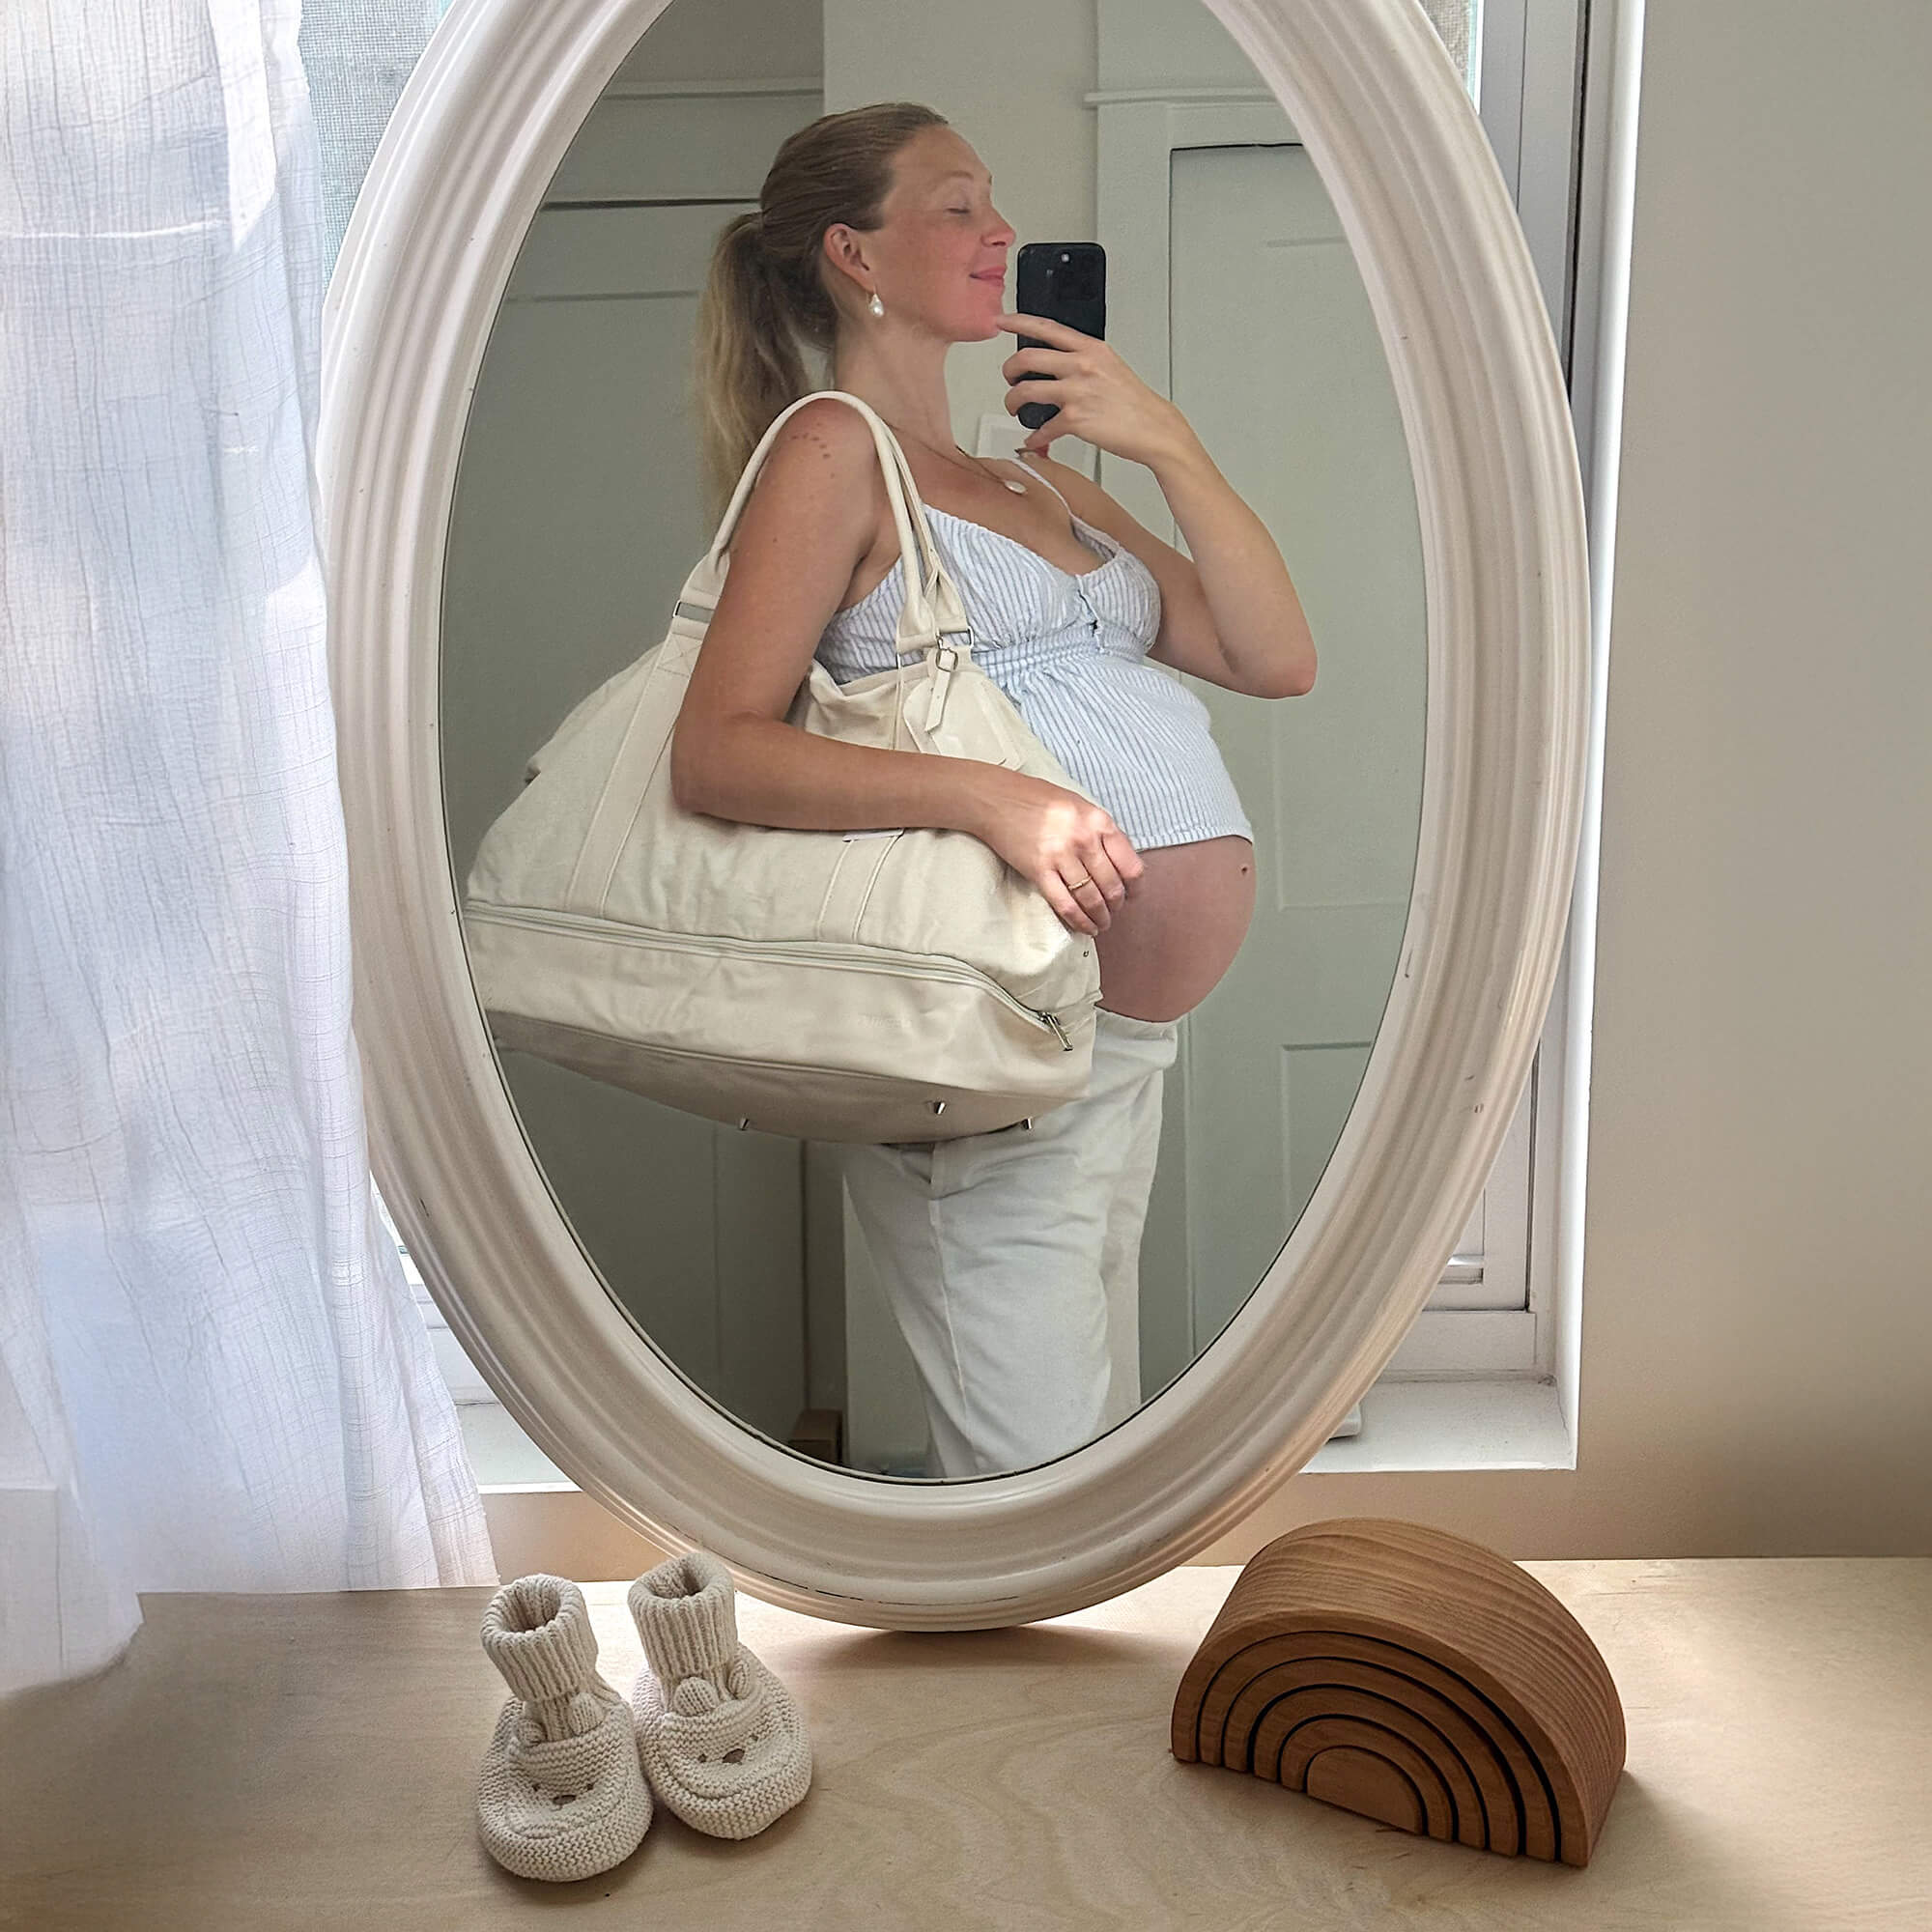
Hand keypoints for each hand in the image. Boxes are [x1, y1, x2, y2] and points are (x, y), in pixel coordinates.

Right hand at [975, 772, 1143, 934]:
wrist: (998, 800)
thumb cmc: (1038, 800)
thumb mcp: (1080, 806)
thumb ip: (1100, 832)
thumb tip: (1119, 863)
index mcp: (1099, 821)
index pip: (1130, 865)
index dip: (1134, 887)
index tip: (1132, 896)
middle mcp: (1084, 839)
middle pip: (1112, 886)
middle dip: (1116, 905)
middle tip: (1114, 911)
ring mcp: (1061, 856)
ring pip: (1091, 899)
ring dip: (1101, 917)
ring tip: (1102, 923)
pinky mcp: (1039, 871)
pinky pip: (1066, 904)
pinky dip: (1080, 921)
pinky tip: (1086, 927)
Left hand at [997, 311, 1195, 464]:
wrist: (1154, 428)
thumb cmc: (1134, 402)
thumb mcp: (1111, 366)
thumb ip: (1083, 360)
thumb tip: (1058, 365)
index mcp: (1090, 349)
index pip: (1047, 327)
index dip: (1019, 322)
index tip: (1002, 321)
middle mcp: (1081, 365)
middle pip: (1027, 357)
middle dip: (1008, 370)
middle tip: (1009, 379)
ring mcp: (1077, 392)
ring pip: (1025, 391)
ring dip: (1012, 401)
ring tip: (1014, 407)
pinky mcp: (1075, 419)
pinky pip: (1042, 428)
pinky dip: (1034, 437)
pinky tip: (1034, 439)